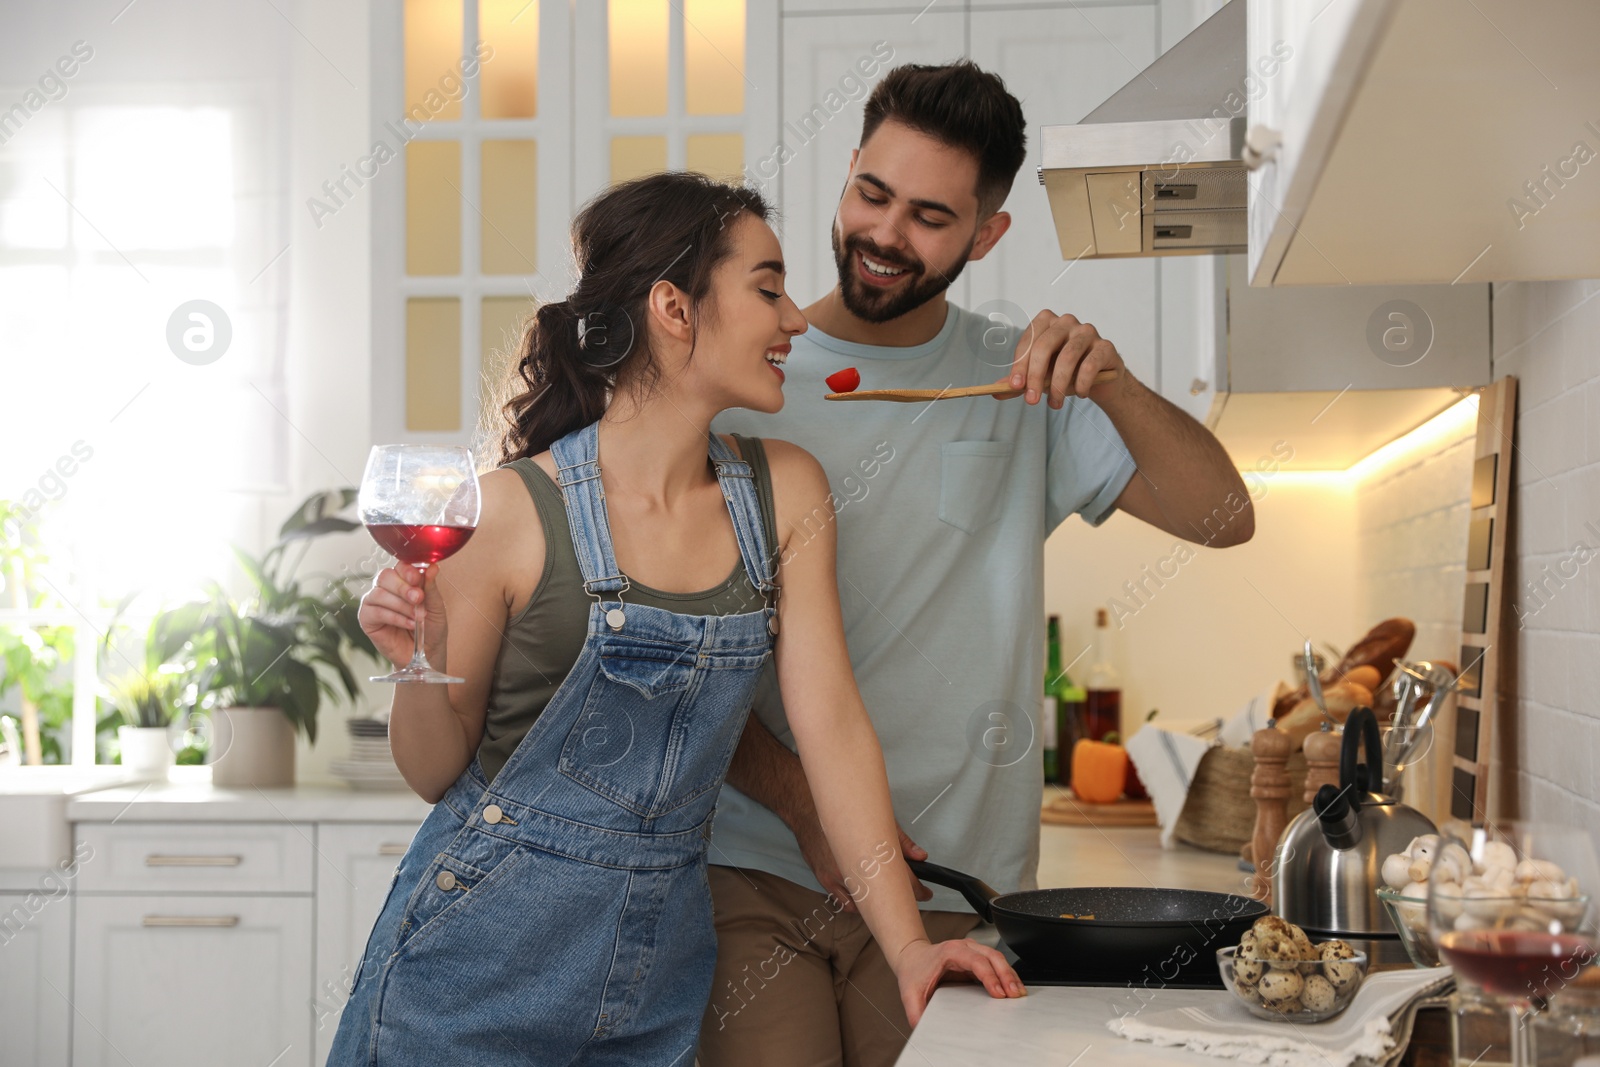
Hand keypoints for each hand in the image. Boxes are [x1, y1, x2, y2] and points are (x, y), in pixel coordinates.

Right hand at [358, 564, 447, 668]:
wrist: (426, 652)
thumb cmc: (431, 627)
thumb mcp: (436, 606)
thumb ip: (431, 587)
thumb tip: (432, 567)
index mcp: (402, 580)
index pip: (399, 566)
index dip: (407, 571)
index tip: (418, 580)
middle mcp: (385, 588)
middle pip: (385, 576)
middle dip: (403, 587)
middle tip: (418, 599)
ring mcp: (373, 602)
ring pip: (379, 593)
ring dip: (401, 605)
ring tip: (417, 617)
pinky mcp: (366, 619)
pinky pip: (376, 612)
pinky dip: (394, 617)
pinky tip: (409, 624)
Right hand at [793, 817, 931, 912]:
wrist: (808, 811)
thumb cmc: (845, 815)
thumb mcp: (879, 822)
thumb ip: (902, 842)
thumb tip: (922, 856)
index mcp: (873, 853)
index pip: (903, 879)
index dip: (918, 890)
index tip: (925, 894)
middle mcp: (857, 868)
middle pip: (886, 895)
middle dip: (899, 898)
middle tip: (907, 897)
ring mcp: (840, 877)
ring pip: (865, 905)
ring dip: (875, 904)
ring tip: (882, 897)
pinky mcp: (826, 881)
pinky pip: (845, 904)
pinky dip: (856, 904)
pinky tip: (862, 898)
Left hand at [893, 937, 1026, 1025]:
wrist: (912, 957)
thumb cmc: (914, 970)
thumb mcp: (910, 993)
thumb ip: (916, 1012)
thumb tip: (923, 1028)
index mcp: (950, 952)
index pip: (976, 961)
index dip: (990, 976)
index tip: (999, 993)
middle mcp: (964, 948)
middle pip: (992, 956)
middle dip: (1006, 975)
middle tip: (1015, 995)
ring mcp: (972, 951)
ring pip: (997, 958)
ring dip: (1010, 975)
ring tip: (1019, 993)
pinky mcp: (977, 959)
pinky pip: (996, 964)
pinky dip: (1006, 975)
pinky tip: (1013, 988)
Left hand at [992, 310, 1125, 407]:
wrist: (1099, 381)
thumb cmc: (1065, 373)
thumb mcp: (1039, 377)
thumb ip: (1020, 382)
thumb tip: (995, 392)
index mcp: (1046, 322)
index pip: (1028, 341)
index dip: (1020, 365)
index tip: (1015, 387)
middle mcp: (1066, 322)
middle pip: (1045, 346)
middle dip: (1035, 376)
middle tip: (1031, 401)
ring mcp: (1087, 331)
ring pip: (1067, 357)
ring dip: (1058, 386)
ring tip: (1055, 404)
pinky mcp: (1105, 346)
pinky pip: (1089, 365)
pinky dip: (1081, 384)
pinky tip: (1080, 394)